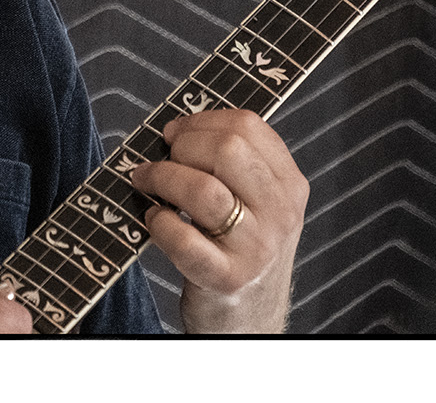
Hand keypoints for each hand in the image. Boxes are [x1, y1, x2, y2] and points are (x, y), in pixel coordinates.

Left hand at [127, 109, 308, 333]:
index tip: (176, 132)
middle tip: (161, 158)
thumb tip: (178, 128)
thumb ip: (235, 164)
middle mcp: (280, 213)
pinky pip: (185, 239)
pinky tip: (155, 220)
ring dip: (162, 178)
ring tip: (147, 183)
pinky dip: (160, 223)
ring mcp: (257, 247)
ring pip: (203, 190)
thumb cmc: (242, 248)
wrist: (250, 314)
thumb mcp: (259, 201)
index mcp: (289, 183)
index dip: (201, 121)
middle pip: (228, 150)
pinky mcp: (227, 278)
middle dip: (182, 146)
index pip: (248, 126)